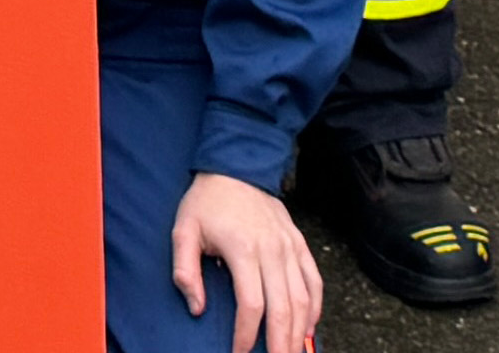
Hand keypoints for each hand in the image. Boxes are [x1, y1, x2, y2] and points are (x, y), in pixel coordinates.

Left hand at [168, 171, 327, 352]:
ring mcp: (289, 247)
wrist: (236, 164)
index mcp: (243, 249)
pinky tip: (309, 327)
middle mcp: (272, 250)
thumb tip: (197, 307)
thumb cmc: (207, 201)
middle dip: (281, 344)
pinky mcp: (299, 244)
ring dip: (300, 332)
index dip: (246, 335)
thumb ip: (185, 270)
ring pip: (303, 299)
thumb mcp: (183, 230)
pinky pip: (314, 281)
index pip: (251, 305)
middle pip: (283, 308)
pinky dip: (315, 307)